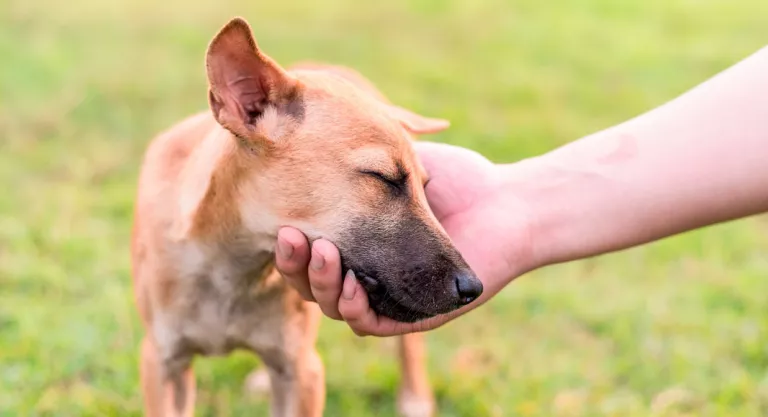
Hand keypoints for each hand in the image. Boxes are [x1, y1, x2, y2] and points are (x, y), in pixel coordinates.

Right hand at [275, 141, 535, 334]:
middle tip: (290, 236)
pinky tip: (351, 285)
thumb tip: (309, 143)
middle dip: (295, 264)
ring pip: (336, 306)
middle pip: (312, 282)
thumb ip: (356, 161)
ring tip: (323, 254)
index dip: (290, 241)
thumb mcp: (395, 161)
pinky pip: (371, 324)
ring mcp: (388, 297)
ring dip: (321, 285)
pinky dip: (355, 308)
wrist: (507, 202)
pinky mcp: (413, 318)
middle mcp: (365, 271)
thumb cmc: (456, 180)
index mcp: (356, 241)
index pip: (307, 251)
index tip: (281, 216)